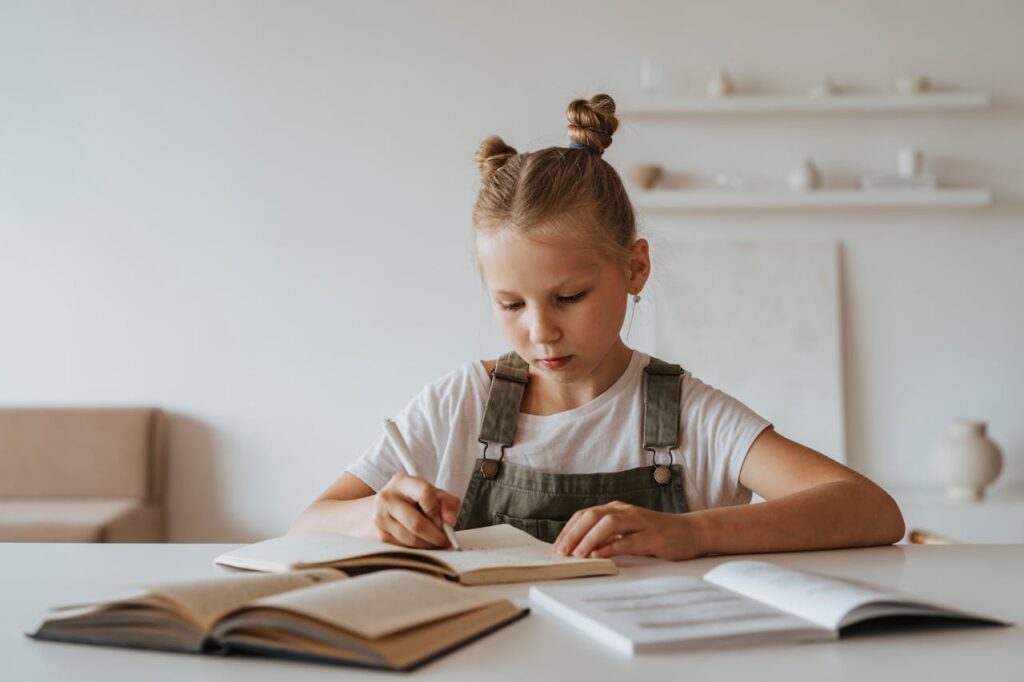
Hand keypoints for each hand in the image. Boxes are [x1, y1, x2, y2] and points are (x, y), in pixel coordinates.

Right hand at [371, 474, 460, 547]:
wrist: (385, 508)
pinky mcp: (379, 535)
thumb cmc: (414, 500)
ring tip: (434, 542)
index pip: (424, 493)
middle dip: (436, 536)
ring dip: (428, 545)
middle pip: (416, 523)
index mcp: (402, 482)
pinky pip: (403, 548)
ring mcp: (380, 518)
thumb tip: (450, 521)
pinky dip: (417, 550)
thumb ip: (448, 503)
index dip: (437, 511)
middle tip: (445, 540)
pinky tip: (421, 544)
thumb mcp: (433, 494)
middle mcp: (387, 498)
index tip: (444, 522)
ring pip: (410, 539)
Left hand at [553, 501, 701, 560]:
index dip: (569, 529)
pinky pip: (627, 540)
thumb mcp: (628, 533)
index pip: (585, 514)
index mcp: (617, 509)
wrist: (691, 532)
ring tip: (576, 554)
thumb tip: (581, 548)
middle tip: (560, 551)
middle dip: (573, 533)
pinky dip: (610, 547)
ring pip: (607, 524)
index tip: (557, 546)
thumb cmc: (657, 534)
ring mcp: (639, 522)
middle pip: (592, 516)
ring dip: (588, 538)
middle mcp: (625, 511)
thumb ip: (608, 537)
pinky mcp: (652, 536)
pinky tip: (599, 555)